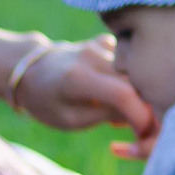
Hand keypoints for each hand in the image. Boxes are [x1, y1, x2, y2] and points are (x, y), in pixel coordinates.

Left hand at [15, 36, 160, 147]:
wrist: (29, 71)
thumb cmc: (47, 102)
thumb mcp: (71, 120)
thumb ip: (106, 116)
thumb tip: (144, 117)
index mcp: (78, 78)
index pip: (123, 95)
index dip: (141, 116)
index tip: (144, 133)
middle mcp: (91, 56)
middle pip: (135, 82)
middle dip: (144, 106)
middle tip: (136, 126)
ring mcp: (98, 45)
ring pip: (134, 72)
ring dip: (136, 93)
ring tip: (117, 111)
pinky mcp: (104, 42)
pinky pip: (128, 62)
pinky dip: (129, 78)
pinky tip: (114, 91)